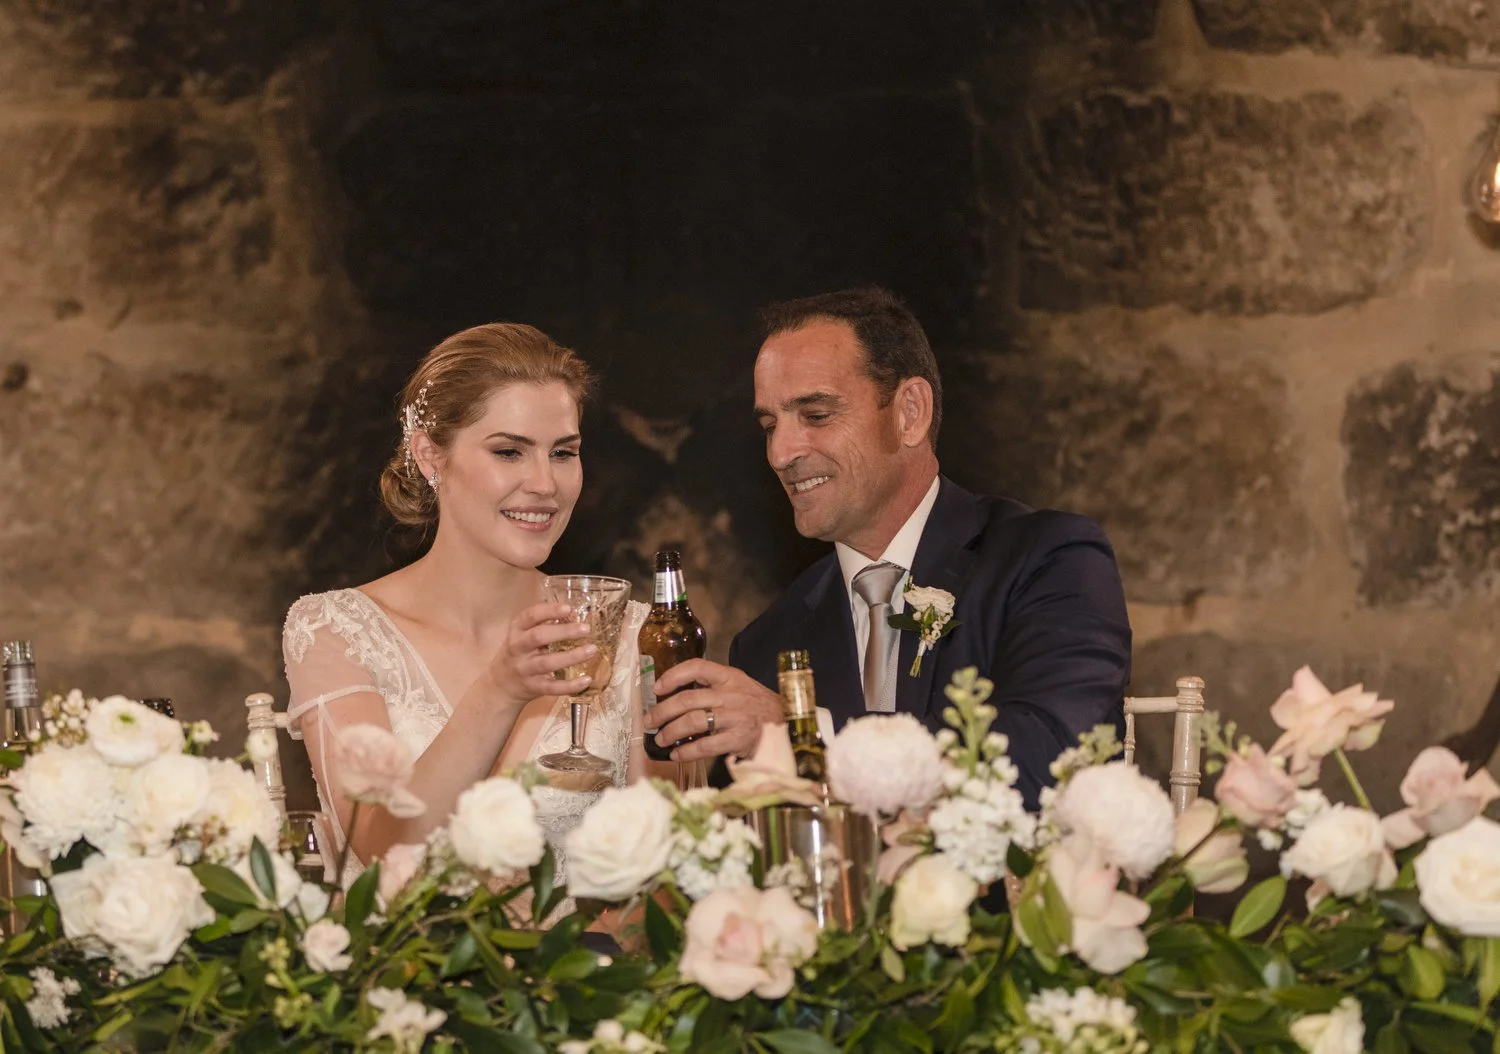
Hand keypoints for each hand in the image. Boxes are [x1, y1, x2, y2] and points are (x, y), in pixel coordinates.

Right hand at [488, 602, 597, 706]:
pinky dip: (570, 685)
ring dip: (571, 656)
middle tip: (586, 628)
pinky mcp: (534, 687)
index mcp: (517, 631)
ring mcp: (525, 669)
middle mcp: (518, 648)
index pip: (530, 616)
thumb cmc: (518, 653)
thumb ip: (543, 623)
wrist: (500, 685)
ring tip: (592, 650)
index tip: (569, 609)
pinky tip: (586, 679)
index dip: (550, 611)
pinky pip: (552, 687)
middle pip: (539, 637)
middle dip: (564, 631)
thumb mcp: (523, 634)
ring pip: (547, 663)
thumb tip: (574, 613)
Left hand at [649, 659, 783, 761]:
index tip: (657, 688)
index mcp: (730, 677)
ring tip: (661, 740)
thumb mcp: (740, 687)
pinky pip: (705, 746)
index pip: (697, 667)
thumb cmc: (758, 708)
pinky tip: (677, 755)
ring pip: (693, 722)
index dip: (673, 676)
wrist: (788, 727)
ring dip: (670, 732)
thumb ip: (714, 687)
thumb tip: (676, 696)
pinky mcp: (738, 739)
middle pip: (687, 699)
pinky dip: (687, 752)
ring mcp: (735, 717)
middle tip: (649, 721)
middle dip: (662, 711)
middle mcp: (731, 694)